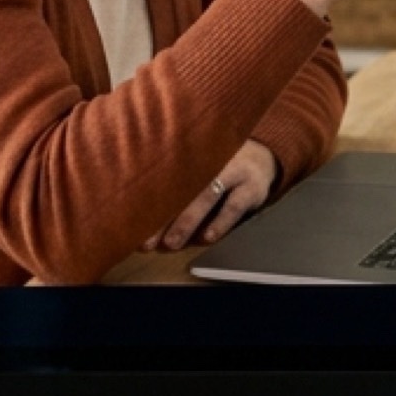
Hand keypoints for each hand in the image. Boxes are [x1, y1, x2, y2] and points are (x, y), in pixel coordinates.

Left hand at [147, 139, 279, 251]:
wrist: (263, 157)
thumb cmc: (218, 165)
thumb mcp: (197, 162)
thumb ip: (174, 177)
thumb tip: (137, 206)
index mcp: (192, 152)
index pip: (165, 175)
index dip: (147, 198)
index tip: (131, 220)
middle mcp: (211, 158)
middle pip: (182, 187)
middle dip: (163, 217)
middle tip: (146, 241)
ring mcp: (234, 171)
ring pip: (206, 195)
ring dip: (188, 221)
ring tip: (172, 243)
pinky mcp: (252, 187)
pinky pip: (234, 205)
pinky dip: (220, 222)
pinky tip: (208, 237)